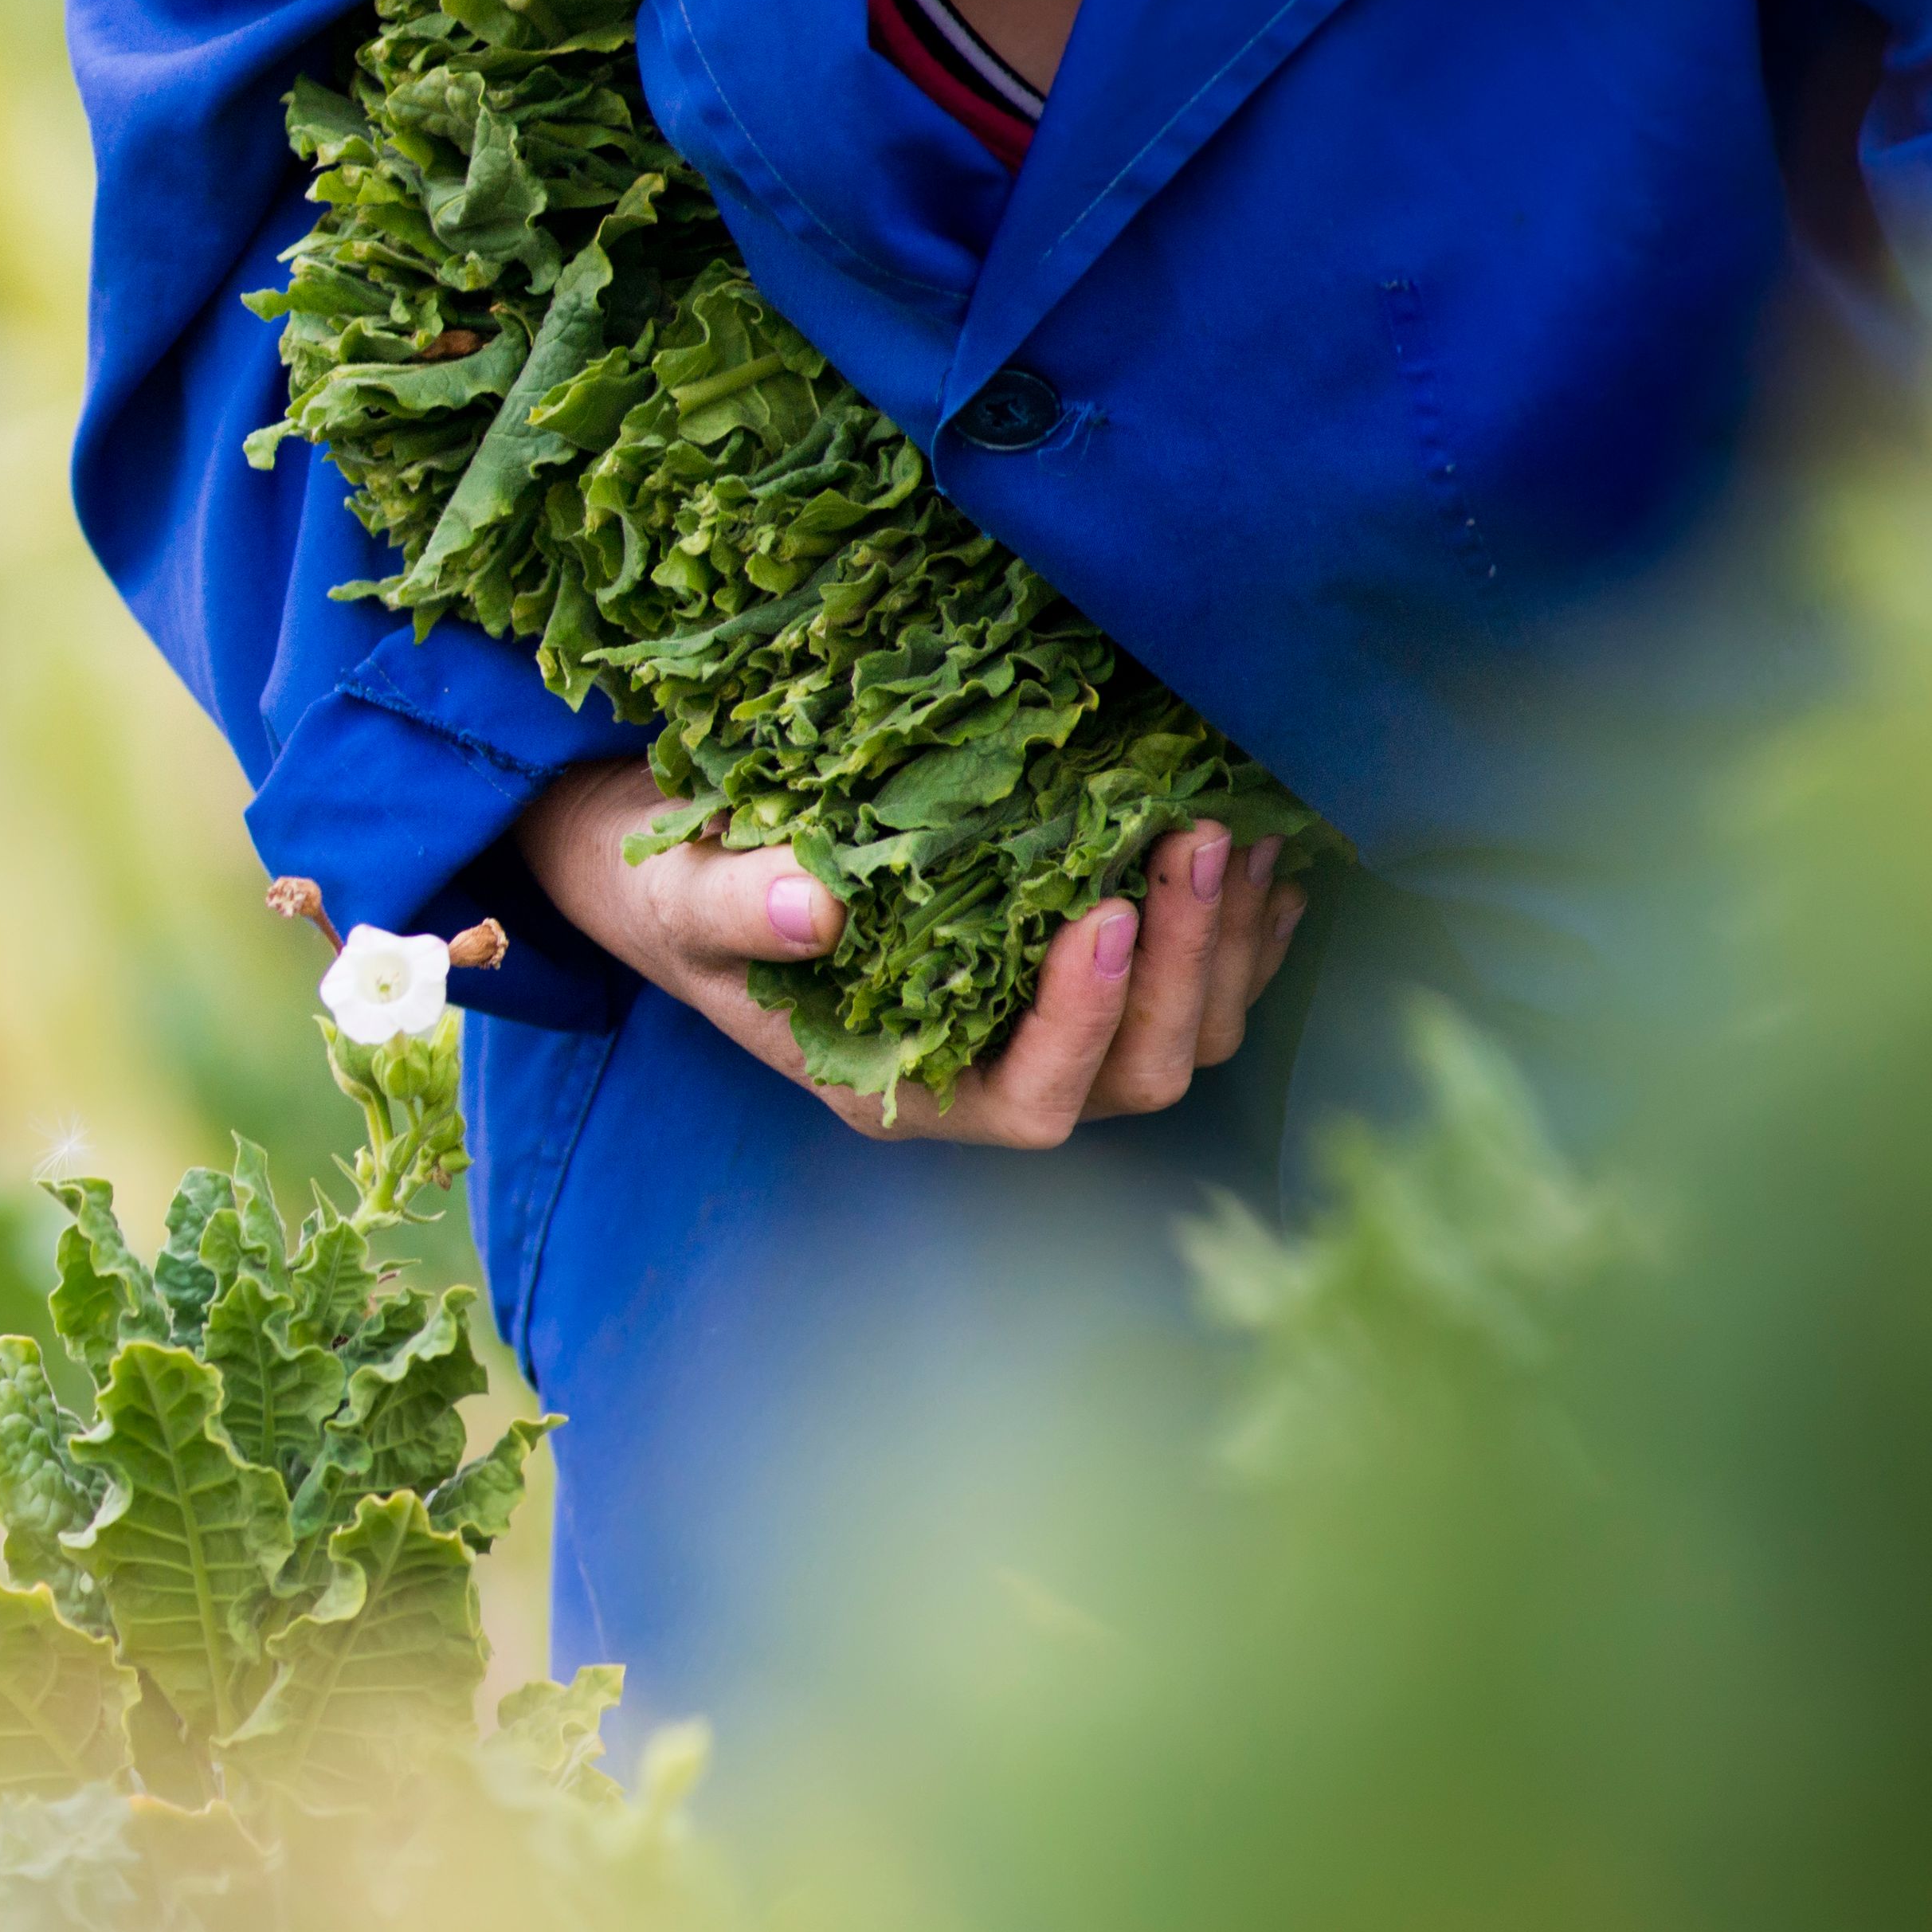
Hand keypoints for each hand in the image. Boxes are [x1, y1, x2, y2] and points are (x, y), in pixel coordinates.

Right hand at [519, 761, 1306, 1147]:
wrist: (671, 857)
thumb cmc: (668, 884)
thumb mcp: (677, 893)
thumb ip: (737, 908)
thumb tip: (812, 912)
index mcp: (895, 1084)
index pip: (1027, 1103)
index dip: (1082, 1022)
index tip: (1100, 907)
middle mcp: (981, 1075)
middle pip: (1134, 1078)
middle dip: (1181, 969)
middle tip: (1197, 838)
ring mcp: (1035, 1029)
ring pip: (1186, 1038)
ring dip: (1229, 944)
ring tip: (1244, 828)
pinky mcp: (1068, 974)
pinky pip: (1192, 986)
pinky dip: (1240, 928)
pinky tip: (1264, 852)